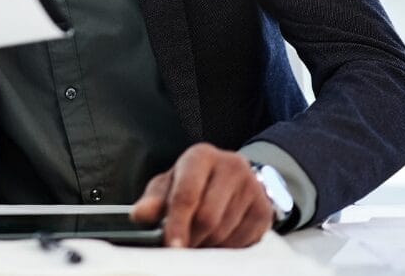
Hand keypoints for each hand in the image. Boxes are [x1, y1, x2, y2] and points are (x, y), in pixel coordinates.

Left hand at [130, 143, 273, 247]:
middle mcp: (230, 166)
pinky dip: (226, 248)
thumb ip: (153, 200)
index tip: (172, 246)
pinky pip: (244, 241)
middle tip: (182, 246)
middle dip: (191, 238)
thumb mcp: (169, 184)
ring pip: (225, 232)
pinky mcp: (264, 209)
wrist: (230, 177)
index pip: (187, 194)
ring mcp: (252, 187)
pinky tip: (218, 238)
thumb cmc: (192, 181)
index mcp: (201, 156)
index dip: (177, 223)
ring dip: (208, 245)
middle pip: (208, 218)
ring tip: (199, 238)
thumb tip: (139, 215)